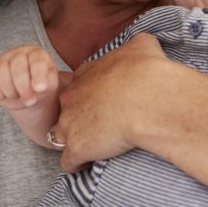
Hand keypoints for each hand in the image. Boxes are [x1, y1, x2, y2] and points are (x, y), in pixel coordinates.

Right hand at [0, 45, 58, 110]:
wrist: (28, 92)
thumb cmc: (41, 85)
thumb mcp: (50, 85)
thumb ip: (47, 83)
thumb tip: (39, 88)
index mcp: (37, 54)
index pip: (37, 62)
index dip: (38, 76)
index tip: (40, 89)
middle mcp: (18, 53)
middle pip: (17, 68)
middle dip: (24, 88)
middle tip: (30, 101)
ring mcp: (2, 60)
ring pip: (1, 75)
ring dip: (11, 92)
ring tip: (19, 96)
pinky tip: (6, 96)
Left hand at [55, 32, 169, 171]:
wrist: (147, 98)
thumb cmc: (146, 71)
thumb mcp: (142, 46)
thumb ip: (137, 44)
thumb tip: (142, 43)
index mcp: (85, 75)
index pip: (79, 87)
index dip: (90, 97)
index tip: (103, 104)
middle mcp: (72, 98)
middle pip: (66, 110)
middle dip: (78, 118)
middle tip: (100, 126)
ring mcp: (70, 124)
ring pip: (60, 135)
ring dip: (74, 142)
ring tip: (92, 149)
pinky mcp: (76, 147)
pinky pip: (68, 162)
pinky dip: (77, 164)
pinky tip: (89, 164)